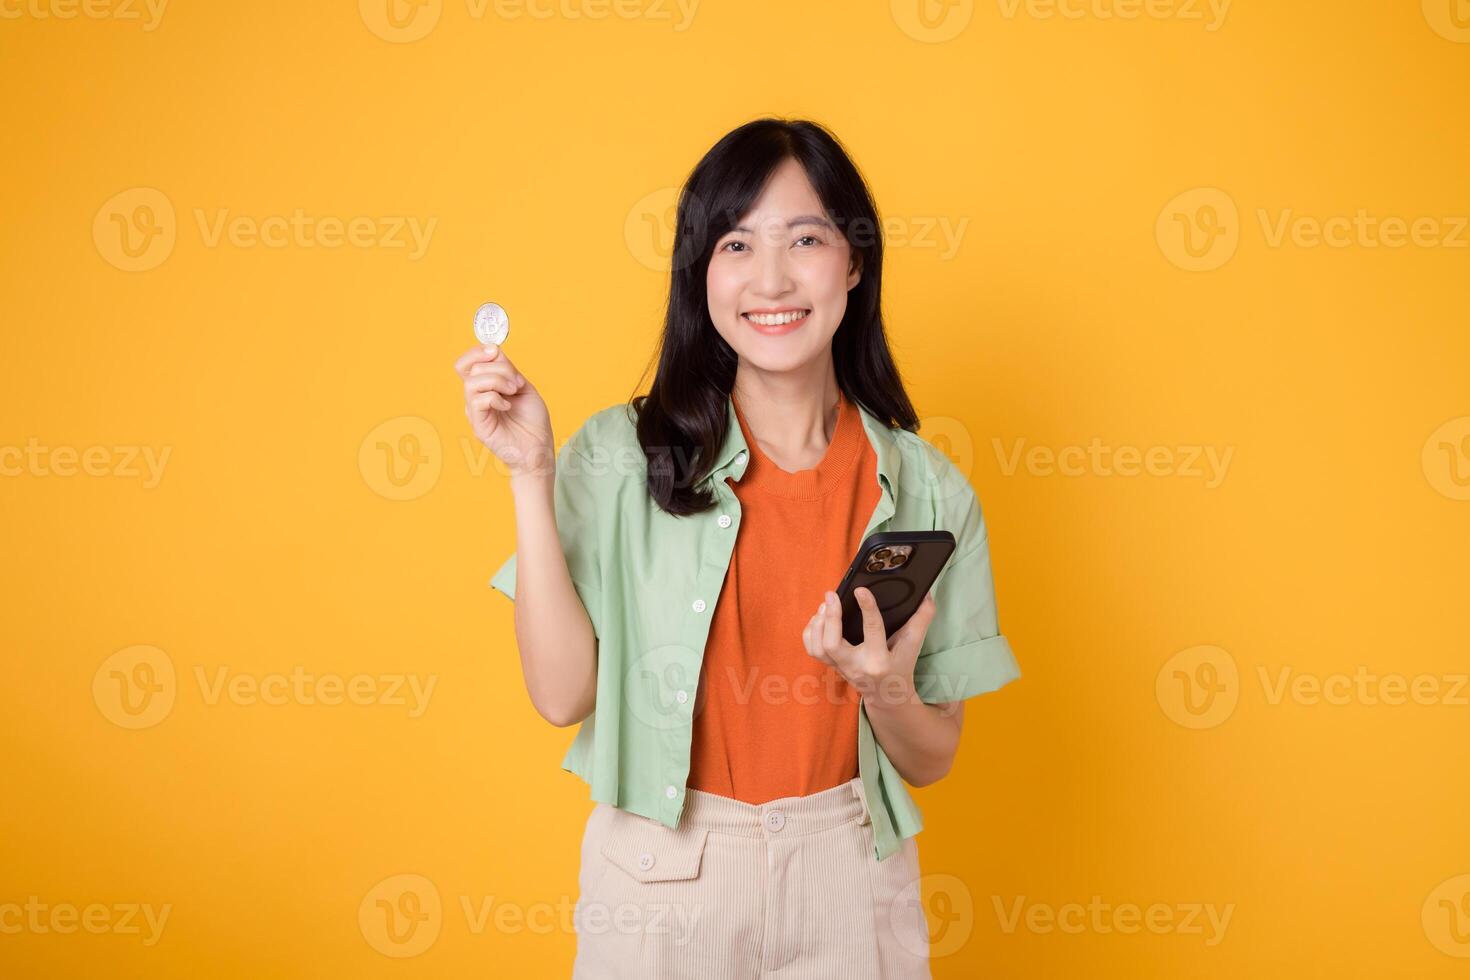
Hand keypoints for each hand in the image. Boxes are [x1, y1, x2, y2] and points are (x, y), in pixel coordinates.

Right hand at [454, 343, 553, 477]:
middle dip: (499, 368)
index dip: (477, 352)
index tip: (495, 351)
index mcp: (486, 387)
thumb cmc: (533, 422)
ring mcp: (476, 412)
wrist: (539, 449)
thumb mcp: (523, 388)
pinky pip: (477, 401)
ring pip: (472, 382)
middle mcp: (477, 398)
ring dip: (497, 381)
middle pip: (472, 368)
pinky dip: (495, 398)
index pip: (468, 363)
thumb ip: (508, 370)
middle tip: (516, 383)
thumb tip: (493, 352)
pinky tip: (508, 407)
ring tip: (513, 393)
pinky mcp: (478, 425)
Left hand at [801, 587, 937, 706]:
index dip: (867, 608)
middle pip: (833, 644)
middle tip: (832, 595)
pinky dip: (811, 631)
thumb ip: (922, 619)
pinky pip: (812, 650)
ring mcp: (841, 668)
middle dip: (830, 617)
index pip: (872, 632)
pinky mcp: (831, 666)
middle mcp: (856, 666)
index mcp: (880, 660)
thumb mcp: (914, 644)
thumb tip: (926, 595)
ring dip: (818, 623)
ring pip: (819, 648)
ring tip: (826, 605)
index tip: (860, 590)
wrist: (887, 695)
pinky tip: (819, 617)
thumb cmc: (901, 665)